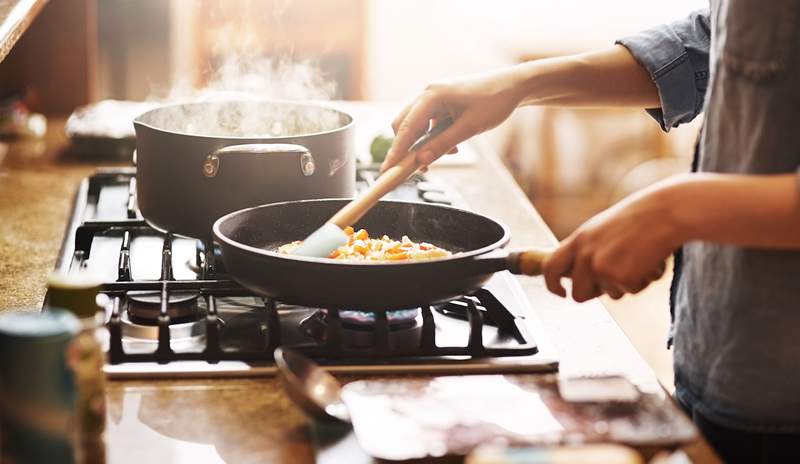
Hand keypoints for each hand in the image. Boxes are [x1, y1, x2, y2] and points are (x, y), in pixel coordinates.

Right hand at [381, 68, 524, 171]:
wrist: (513, 86)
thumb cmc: (494, 102)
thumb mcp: (470, 128)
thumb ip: (443, 144)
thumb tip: (421, 160)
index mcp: (432, 95)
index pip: (406, 128)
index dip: (396, 151)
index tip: (387, 170)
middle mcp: (428, 94)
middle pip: (404, 125)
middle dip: (408, 149)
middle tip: (418, 169)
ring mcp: (434, 98)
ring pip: (416, 126)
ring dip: (424, 144)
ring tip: (448, 155)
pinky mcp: (441, 103)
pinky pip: (428, 124)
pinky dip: (434, 138)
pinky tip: (453, 146)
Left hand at [542, 179, 686, 301]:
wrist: (665, 212)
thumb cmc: (639, 218)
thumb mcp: (602, 229)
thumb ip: (588, 250)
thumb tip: (579, 275)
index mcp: (578, 240)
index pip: (550, 268)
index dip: (552, 285)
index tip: (561, 292)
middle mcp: (585, 255)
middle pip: (578, 294)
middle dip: (595, 294)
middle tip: (616, 278)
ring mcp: (601, 268)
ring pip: (610, 295)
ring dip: (626, 283)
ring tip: (639, 258)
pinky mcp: (621, 278)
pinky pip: (631, 291)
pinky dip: (643, 281)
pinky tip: (650, 261)